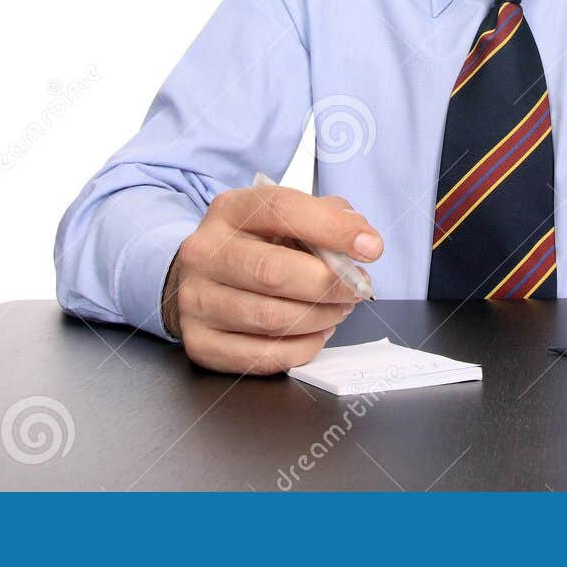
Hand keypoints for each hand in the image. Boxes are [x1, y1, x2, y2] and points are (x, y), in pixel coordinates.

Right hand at [160, 180, 382, 374]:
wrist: (201, 277)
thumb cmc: (256, 245)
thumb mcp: (283, 218)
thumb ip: (326, 217)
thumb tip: (362, 239)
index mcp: (229, 210)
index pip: (282, 211)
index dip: (333, 229)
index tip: (370, 248)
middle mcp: (204, 253)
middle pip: (274, 272)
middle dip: (329, 283)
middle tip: (356, 288)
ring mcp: (196, 301)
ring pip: (271, 318)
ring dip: (320, 317)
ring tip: (338, 309)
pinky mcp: (201, 343)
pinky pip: (264, 355)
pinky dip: (303, 347)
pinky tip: (316, 332)